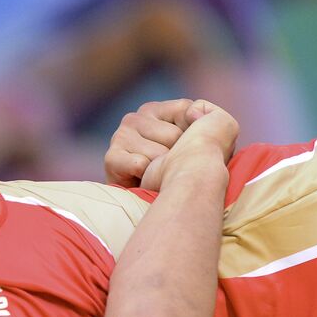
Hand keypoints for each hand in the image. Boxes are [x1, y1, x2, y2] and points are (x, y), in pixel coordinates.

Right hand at [105, 98, 237, 189]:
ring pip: (158, 153)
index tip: (191, 149)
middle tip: (172, 168)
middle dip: (179, 156)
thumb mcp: (205, 132)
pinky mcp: (111, 157)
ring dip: (163, 171)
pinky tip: (143, 181)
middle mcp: (134, 118)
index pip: (185, 110)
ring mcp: (120, 136)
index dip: (194, 134)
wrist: (161, 207)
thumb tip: (192, 112)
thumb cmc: (185, 171)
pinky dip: (146, 178)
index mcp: (155, 110)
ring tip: (158, 177)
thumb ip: (205, 112)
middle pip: (173, 136)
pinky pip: (140, 165)